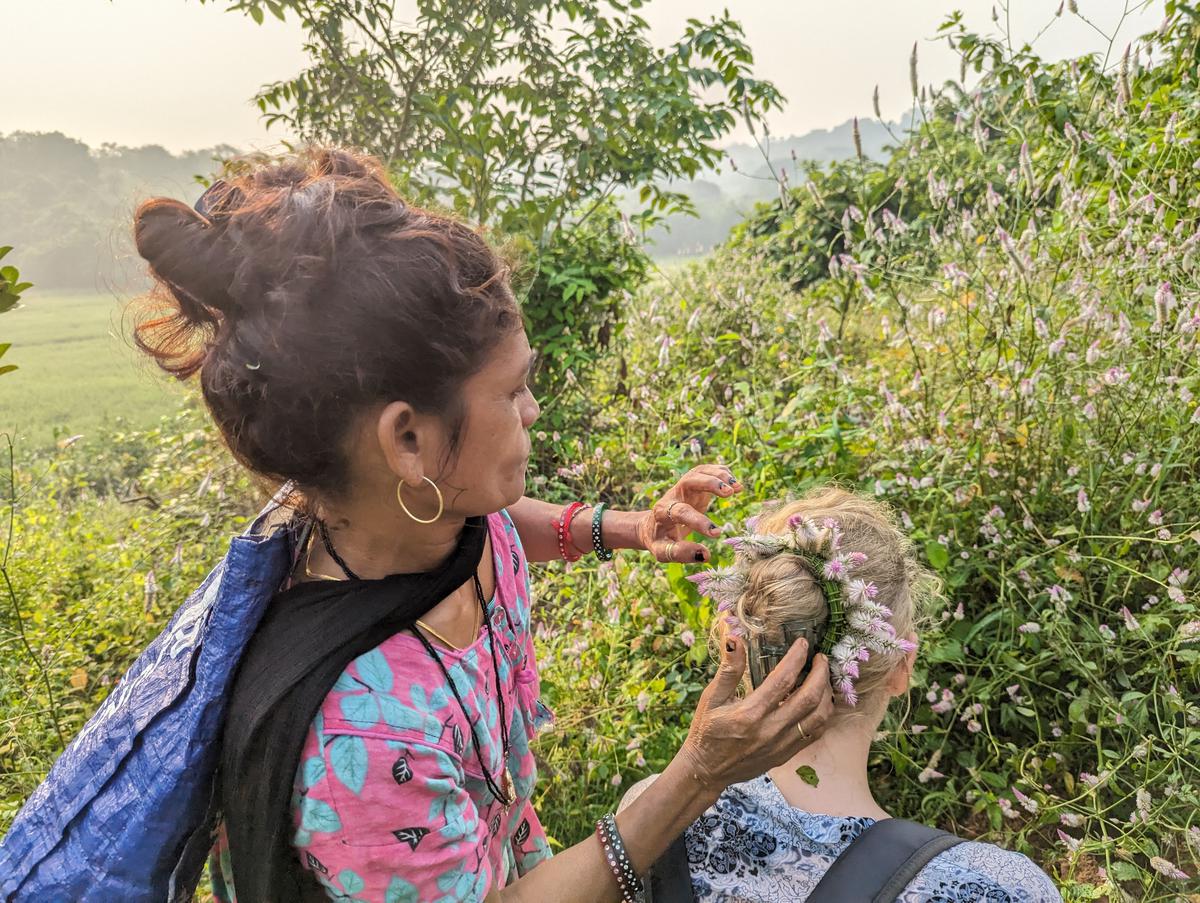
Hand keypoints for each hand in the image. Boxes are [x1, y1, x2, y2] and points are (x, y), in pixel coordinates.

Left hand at [636, 464, 742, 562]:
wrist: (653, 525)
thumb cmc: (660, 540)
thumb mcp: (663, 551)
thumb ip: (680, 554)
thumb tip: (706, 555)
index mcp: (662, 512)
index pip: (680, 512)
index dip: (698, 521)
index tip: (717, 533)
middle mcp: (672, 495)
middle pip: (689, 480)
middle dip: (709, 483)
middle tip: (729, 492)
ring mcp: (683, 487)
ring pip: (698, 471)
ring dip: (719, 475)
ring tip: (737, 488)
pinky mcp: (693, 485)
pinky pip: (706, 471)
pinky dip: (721, 472)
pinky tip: (735, 484)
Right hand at [674, 636, 833, 792]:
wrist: (707, 770)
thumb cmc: (706, 730)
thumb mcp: (711, 697)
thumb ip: (728, 669)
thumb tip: (735, 638)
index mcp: (749, 714)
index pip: (782, 680)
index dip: (796, 658)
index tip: (803, 643)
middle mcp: (769, 730)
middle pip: (809, 698)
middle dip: (820, 674)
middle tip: (820, 658)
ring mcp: (781, 745)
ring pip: (819, 717)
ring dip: (826, 694)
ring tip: (822, 678)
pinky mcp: (786, 754)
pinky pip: (815, 733)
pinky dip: (823, 714)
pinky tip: (819, 701)